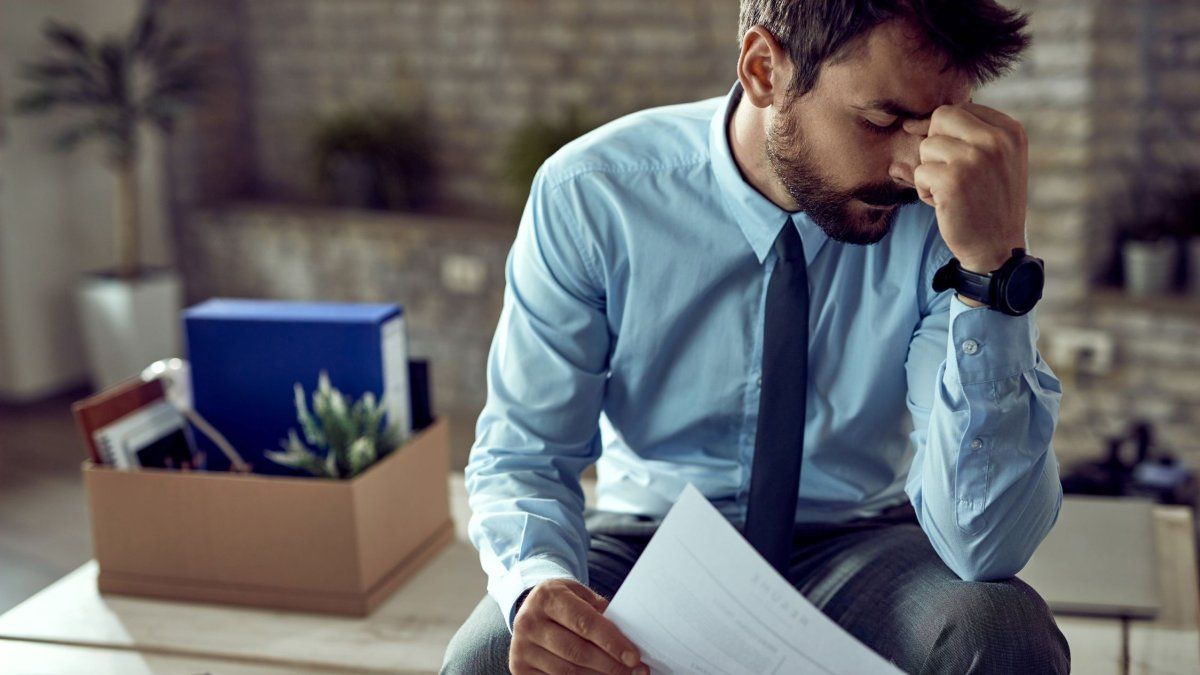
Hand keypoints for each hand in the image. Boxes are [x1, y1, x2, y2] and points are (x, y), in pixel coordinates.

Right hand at [510, 578, 647, 674]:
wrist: (528, 610)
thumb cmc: (562, 602)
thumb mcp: (580, 595)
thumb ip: (601, 613)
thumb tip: (629, 638)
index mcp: (547, 597)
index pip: (584, 623)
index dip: (611, 642)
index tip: (633, 657)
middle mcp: (529, 622)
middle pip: (577, 652)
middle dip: (610, 665)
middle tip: (636, 671)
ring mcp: (521, 648)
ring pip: (568, 672)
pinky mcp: (520, 669)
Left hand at [904, 102, 1027, 273]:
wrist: (997, 248)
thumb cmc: (988, 202)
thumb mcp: (993, 160)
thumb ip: (967, 134)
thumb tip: (910, 122)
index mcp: (1010, 130)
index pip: (960, 109)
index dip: (947, 135)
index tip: (959, 163)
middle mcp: (997, 139)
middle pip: (941, 117)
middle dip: (936, 146)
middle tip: (950, 172)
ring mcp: (976, 157)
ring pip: (927, 145)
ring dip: (930, 171)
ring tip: (952, 191)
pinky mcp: (954, 179)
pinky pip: (920, 172)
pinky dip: (925, 191)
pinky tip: (945, 204)